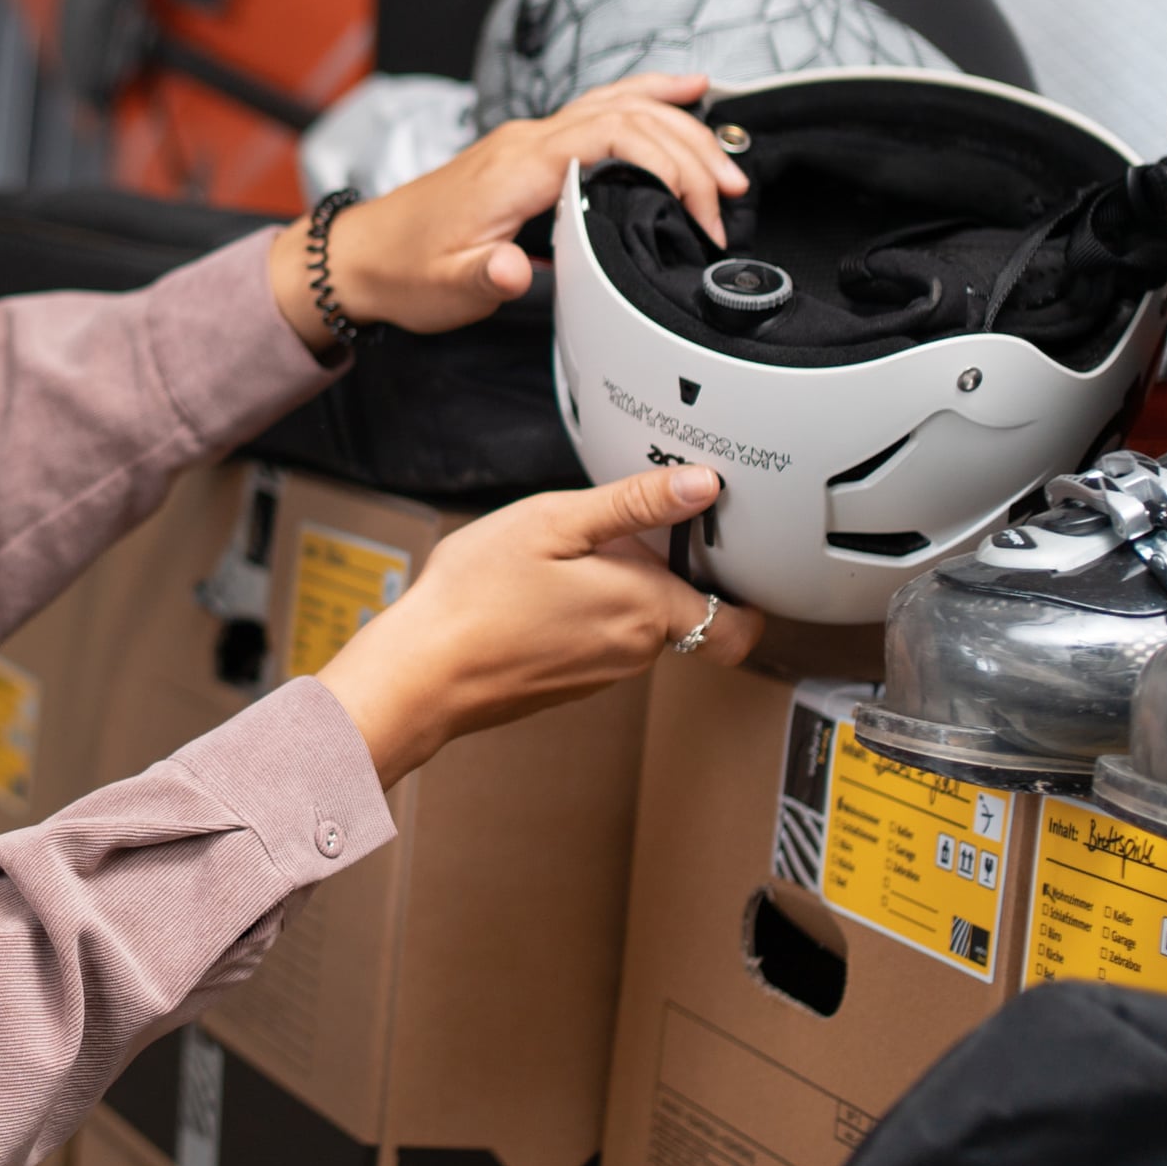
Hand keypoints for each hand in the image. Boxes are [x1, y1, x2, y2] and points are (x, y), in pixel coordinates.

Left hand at [268, 74, 746, 347]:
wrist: (364, 256)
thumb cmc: (407, 270)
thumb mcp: (447, 287)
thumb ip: (486, 277)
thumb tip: (514, 268)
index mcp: (517, 167)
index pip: (612, 138)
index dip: (670, 164)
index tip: (704, 209)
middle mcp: (527, 141)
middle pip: (627, 115)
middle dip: (690, 147)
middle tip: (733, 192)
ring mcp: (529, 140)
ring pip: (616, 103)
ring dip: (676, 120)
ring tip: (726, 147)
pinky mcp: (531, 151)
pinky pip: (598, 109)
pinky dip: (644, 98)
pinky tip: (677, 93)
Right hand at [316, 465, 761, 784]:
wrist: (421, 673)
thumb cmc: (476, 599)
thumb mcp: (556, 522)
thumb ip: (635, 503)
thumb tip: (700, 484)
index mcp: (646, 610)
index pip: (741, 624)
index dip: (745, 588)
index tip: (724, 550)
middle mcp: (635, 651)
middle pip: (686, 611)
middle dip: (665, 570)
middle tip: (621, 532)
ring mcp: (602, 673)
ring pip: (640, 624)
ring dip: (620, 588)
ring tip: (565, 557)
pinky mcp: (570, 681)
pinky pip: (601, 639)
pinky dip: (586, 612)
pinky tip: (540, 590)